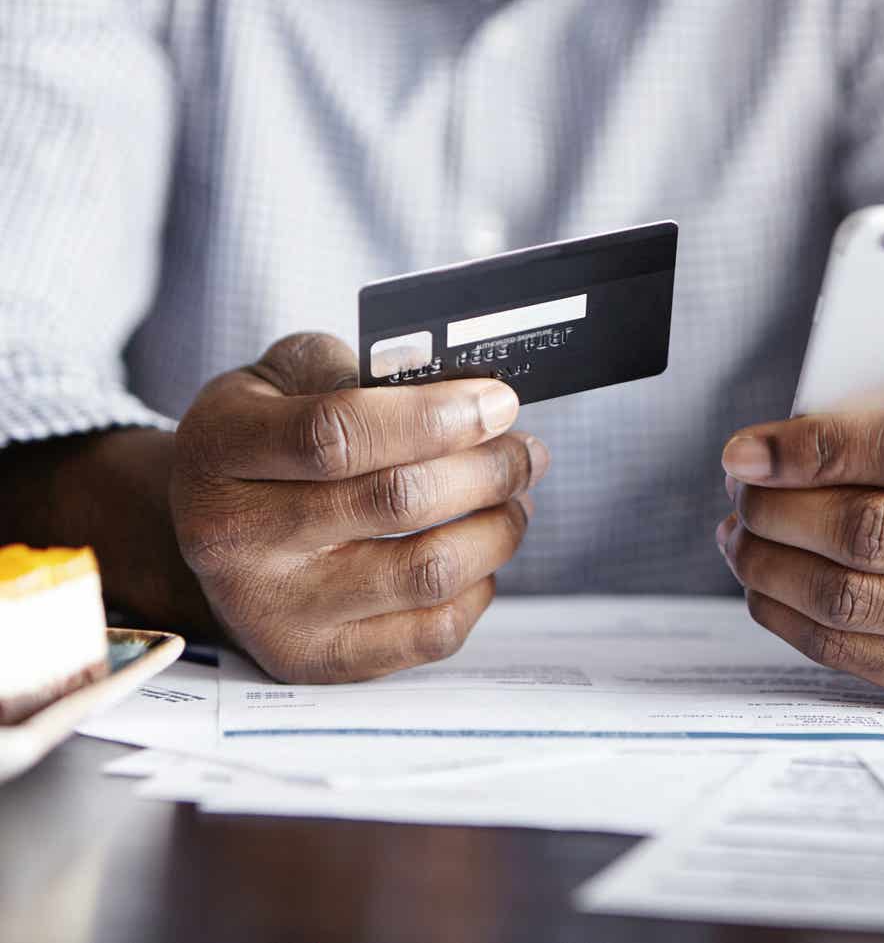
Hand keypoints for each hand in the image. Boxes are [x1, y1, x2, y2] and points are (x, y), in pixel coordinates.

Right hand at [169, 333, 547, 681]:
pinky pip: (431, 633)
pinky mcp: (315, 659)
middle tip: (526, 450)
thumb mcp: (287, 376)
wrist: (211, 527)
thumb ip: (363, 370)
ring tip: (514, 497)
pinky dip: (479, 588)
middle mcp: (234, 537)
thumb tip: (464, 393)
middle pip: (396, 502)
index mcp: (222, 448)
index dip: (436, 416)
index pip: (338, 434)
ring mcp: (273, 609)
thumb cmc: (266, 437)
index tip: (498, 403)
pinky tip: (479, 552)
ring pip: (427, 572)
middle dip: (487, 470)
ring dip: (497, 529)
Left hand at [716, 345, 883, 714]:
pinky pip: (850, 652)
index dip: (822, 445)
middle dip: (781, 504)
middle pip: (875, 531)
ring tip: (741, 527)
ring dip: (770, 561)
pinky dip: (786, 614)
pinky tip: (764, 580)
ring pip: (851, 598)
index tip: (753, 446)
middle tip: (741, 482)